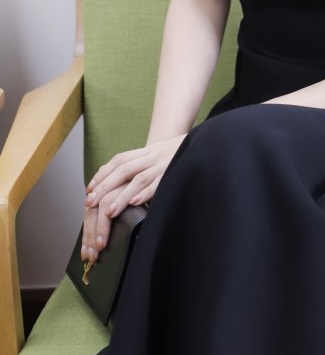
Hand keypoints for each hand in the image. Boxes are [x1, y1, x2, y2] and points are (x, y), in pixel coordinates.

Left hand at [80, 136, 185, 261]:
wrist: (204, 142)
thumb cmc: (178, 155)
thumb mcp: (158, 156)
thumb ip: (140, 165)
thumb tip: (117, 181)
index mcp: (147, 152)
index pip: (119, 160)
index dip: (103, 174)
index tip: (89, 190)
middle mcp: (153, 156)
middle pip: (124, 169)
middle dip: (105, 186)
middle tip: (90, 203)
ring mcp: (164, 164)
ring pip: (139, 179)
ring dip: (122, 195)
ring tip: (108, 212)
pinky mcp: (176, 173)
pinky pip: (159, 183)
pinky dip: (147, 193)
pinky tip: (136, 203)